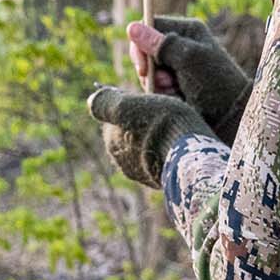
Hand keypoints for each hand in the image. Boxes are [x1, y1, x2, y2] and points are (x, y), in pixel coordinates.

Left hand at [86, 84, 213, 187]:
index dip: (135, 105)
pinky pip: (159, 159)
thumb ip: (106, 101)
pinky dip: (165, 151)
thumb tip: (91, 99)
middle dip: (144, 123)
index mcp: (111, 138)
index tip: (152, 102)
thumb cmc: (161, 125)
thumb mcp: (129, 104)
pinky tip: (178, 145)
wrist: (188, 157)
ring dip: (156, 137)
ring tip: (174, 130)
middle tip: (165, 115)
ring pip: (146, 145)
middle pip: (131, 131)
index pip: (119, 114)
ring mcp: (139, 173)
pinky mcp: (158, 180)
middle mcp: (120, 159)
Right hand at [126, 16, 252, 141]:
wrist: (229, 115)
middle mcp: (179, 43)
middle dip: (150, 68)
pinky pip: (153, 84)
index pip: (149, 25)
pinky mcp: (173, 82)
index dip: (141, 44)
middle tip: (165, 82)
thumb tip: (131, 27)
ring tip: (175, 90)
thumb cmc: (214, 83)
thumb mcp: (187, 59)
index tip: (144, 67)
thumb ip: (160, 44)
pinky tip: (176, 97)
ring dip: (156, 83)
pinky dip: (160, 93)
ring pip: (147, 69)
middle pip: (144, 49)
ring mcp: (175, 64)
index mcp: (187, 30)